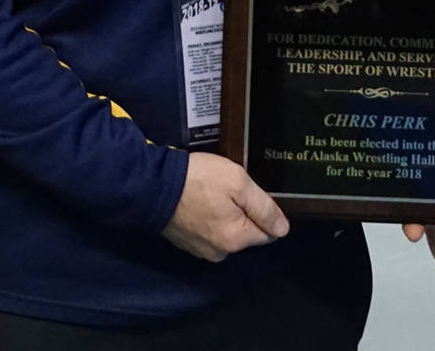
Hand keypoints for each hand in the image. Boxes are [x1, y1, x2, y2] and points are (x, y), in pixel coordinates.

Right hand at [162, 152, 288, 260]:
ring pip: (226, 232)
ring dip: (224, 216)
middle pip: (246, 233)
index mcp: (236, 240)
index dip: (264, 211)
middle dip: (243, 213)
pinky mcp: (185, 242)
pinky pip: (208, 232)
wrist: (151, 185)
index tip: (251, 193)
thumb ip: (264, 207)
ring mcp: (200, 249)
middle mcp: (219, 252)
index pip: (268, 233)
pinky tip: (200, 201)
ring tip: (213, 193)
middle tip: (229, 189)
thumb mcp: (238, 183)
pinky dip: (208, 219)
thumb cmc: (198, 181)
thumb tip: (282, 229)